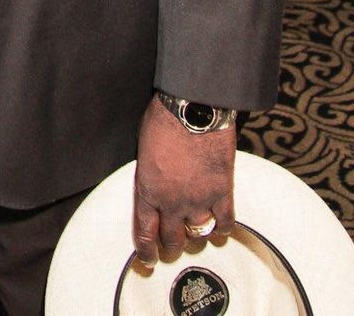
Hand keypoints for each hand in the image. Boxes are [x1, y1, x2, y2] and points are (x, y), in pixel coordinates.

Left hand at [132, 95, 235, 266]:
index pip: (145, 232)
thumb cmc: (164, 120)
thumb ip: (149, 174)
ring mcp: (199, 199)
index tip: (149, 260)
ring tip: (196, 236)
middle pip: (173, 240)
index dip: (147, 251)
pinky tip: (221, 228)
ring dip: (197, 237)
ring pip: (199, 235)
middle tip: (172, 249)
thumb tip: (154, 183)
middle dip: (171, 247)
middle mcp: (173, 202)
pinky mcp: (222, 192)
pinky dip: (223, 228)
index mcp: (149, 190)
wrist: (193, 109)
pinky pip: (225, 222)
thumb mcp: (144, 149)